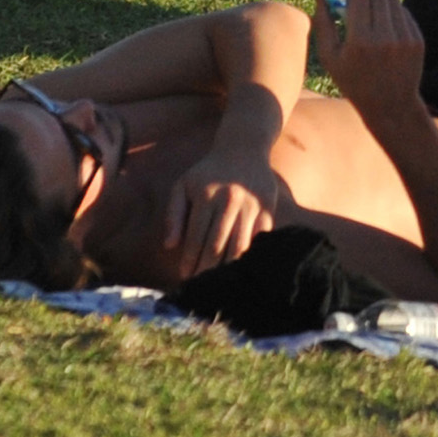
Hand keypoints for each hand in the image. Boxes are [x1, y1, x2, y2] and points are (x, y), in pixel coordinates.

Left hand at [163, 150, 280, 278]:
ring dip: (227, 268)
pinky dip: (249, 256)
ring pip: (239, 247)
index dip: (190, 260)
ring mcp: (251, 206)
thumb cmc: (208, 172)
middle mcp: (230, 201)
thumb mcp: (184, 185)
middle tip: (199, 287)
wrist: (243, 148)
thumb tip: (170, 245)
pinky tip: (240, 269)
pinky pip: (259, 240)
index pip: (196, 237)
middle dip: (206, 270)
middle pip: (217, 246)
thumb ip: (174, 214)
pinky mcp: (267, 210)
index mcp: (207, 195)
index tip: (184, 277)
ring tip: (218, 283)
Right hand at [310, 0, 425, 124]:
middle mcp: (384, 38)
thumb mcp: (330, 58)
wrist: (391, 106)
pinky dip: (392, 12)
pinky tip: (384, 25)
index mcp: (360, 42)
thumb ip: (322, 23)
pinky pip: (403, 12)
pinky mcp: (417, 40)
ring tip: (370, 12)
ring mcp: (404, 39)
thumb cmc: (354, 82)